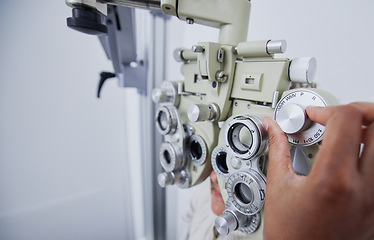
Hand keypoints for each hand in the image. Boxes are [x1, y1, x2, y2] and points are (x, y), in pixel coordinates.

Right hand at [262, 102, 373, 239]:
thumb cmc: (290, 233)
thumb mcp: (278, 185)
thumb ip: (277, 148)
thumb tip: (272, 126)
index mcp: (333, 180)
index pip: (346, 120)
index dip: (326, 109)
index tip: (313, 116)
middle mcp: (363, 188)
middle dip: (357, 111)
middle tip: (337, 116)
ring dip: (367, 131)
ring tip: (346, 134)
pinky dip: (369, 153)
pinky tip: (351, 157)